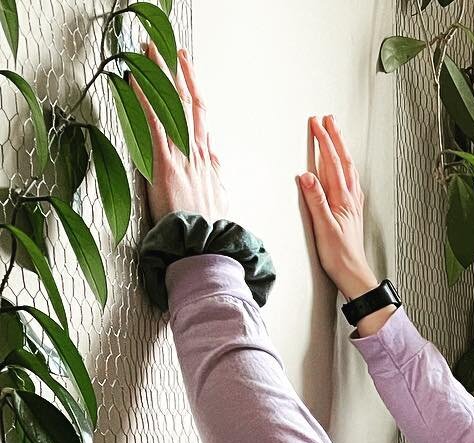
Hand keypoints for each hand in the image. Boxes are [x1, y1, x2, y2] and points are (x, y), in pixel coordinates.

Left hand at [133, 46, 227, 223]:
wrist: (207, 246)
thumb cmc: (210, 228)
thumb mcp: (220, 198)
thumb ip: (215, 174)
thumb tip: (215, 157)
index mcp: (207, 160)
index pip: (202, 114)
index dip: (194, 87)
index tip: (186, 66)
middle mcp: (196, 153)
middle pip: (188, 103)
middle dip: (176, 72)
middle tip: (165, 48)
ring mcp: (182, 157)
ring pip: (172, 108)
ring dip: (159, 77)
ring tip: (147, 53)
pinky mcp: (165, 166)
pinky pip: (153, 126)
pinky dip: (145, 101)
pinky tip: (135, 82)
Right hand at [297, 116, 378, 299]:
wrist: (354, 275)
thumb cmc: (338, 256)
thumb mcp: (323, 227)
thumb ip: (316, 200)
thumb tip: (306, 176)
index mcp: (342, 200)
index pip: (332, 163)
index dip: (324, 142)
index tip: (316, 123)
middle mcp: (350, 199)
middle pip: (343, 162)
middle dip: (335, 139)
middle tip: (328, 120)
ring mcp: (353, 205)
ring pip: (349, 170)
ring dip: (342, 151)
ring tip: (336, 136)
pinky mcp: (352, 213)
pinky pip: (351, 183)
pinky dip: (347, 169)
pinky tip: (347, 170)